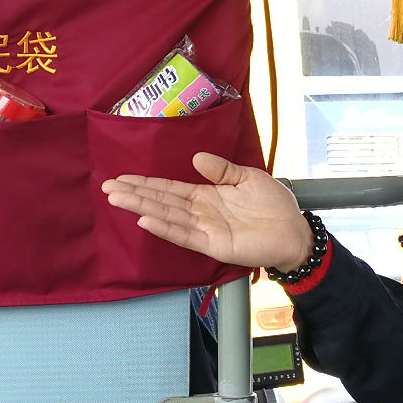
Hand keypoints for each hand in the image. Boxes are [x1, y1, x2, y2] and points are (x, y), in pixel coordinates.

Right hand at [102, 153, 312, 271]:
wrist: (294, 231)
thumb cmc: (274, 205)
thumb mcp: (247, 177)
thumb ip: (221, 169)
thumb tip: (195, 158)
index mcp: (206, 195)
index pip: (169, 188)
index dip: (146, 183)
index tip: (122, 177)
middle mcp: (200, 212)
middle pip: (161, 201)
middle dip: (134, 194)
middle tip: (107, 187)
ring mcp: (204, 229)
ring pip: (166, 216)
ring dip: (141, 208)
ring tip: (118, 199)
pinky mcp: (213, 244)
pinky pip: (184, 235)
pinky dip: (164, 228)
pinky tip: (145, 221)